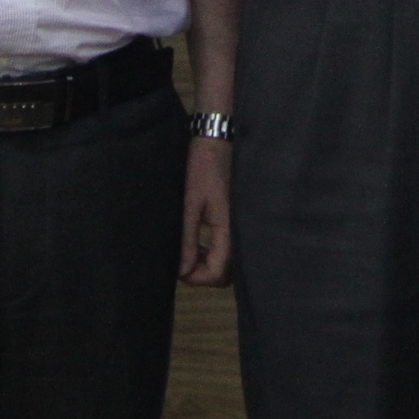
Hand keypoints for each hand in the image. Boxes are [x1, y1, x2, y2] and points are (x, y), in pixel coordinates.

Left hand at [180, 134, 232, 284]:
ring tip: (189, 249)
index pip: (217, 274)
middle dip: (203, 273)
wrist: (220, 140)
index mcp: (229, 230)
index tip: (178, 268)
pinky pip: (229, 247)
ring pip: (228, 262)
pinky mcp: (237, 219)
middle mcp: (240, 232)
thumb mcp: (191, 204)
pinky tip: (200, 240)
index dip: (196, 278)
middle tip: (183, 258)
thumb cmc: (204, 168)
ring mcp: (241, 226)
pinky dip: (214, 250)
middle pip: (226, 273)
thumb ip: (188, 239)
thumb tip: (182, 270)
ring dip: (208, 262)